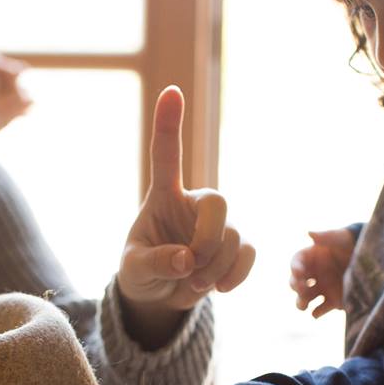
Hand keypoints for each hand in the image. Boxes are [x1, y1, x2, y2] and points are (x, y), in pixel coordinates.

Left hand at [118, 86, 254, 344]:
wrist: (161, 294)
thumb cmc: (142, 271)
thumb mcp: (135, 270)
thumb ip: (155, 262)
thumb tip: (187, 260)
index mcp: (163, 196)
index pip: (166, 155)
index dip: (169, 124)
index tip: (171, 91)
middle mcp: (194, 202)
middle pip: (218, 202)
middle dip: (207, 241)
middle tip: (189, 268)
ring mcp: (220, 222)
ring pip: (234, 235)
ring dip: (214, 268)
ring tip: (193, 284)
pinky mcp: (237, 244)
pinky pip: (248, 252)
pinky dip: (235, 275)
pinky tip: (219, 288)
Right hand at [289, 228, 354, 317]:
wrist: (371, 255)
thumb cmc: (351, 242)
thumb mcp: (340, 237)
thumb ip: (325, 236)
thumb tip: (309, 232)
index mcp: (310, 258)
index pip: (296, 263)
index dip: (294, 268)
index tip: (299, 272)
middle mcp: (312, 275)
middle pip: (295, 283)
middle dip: (296, 287)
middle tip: (302, 288)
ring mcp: (321, 288)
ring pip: (304, 299)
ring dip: (301, 303)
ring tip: (303, 306)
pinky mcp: (333, 300)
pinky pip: (320, 309)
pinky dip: (316, 313)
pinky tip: (316, 313)